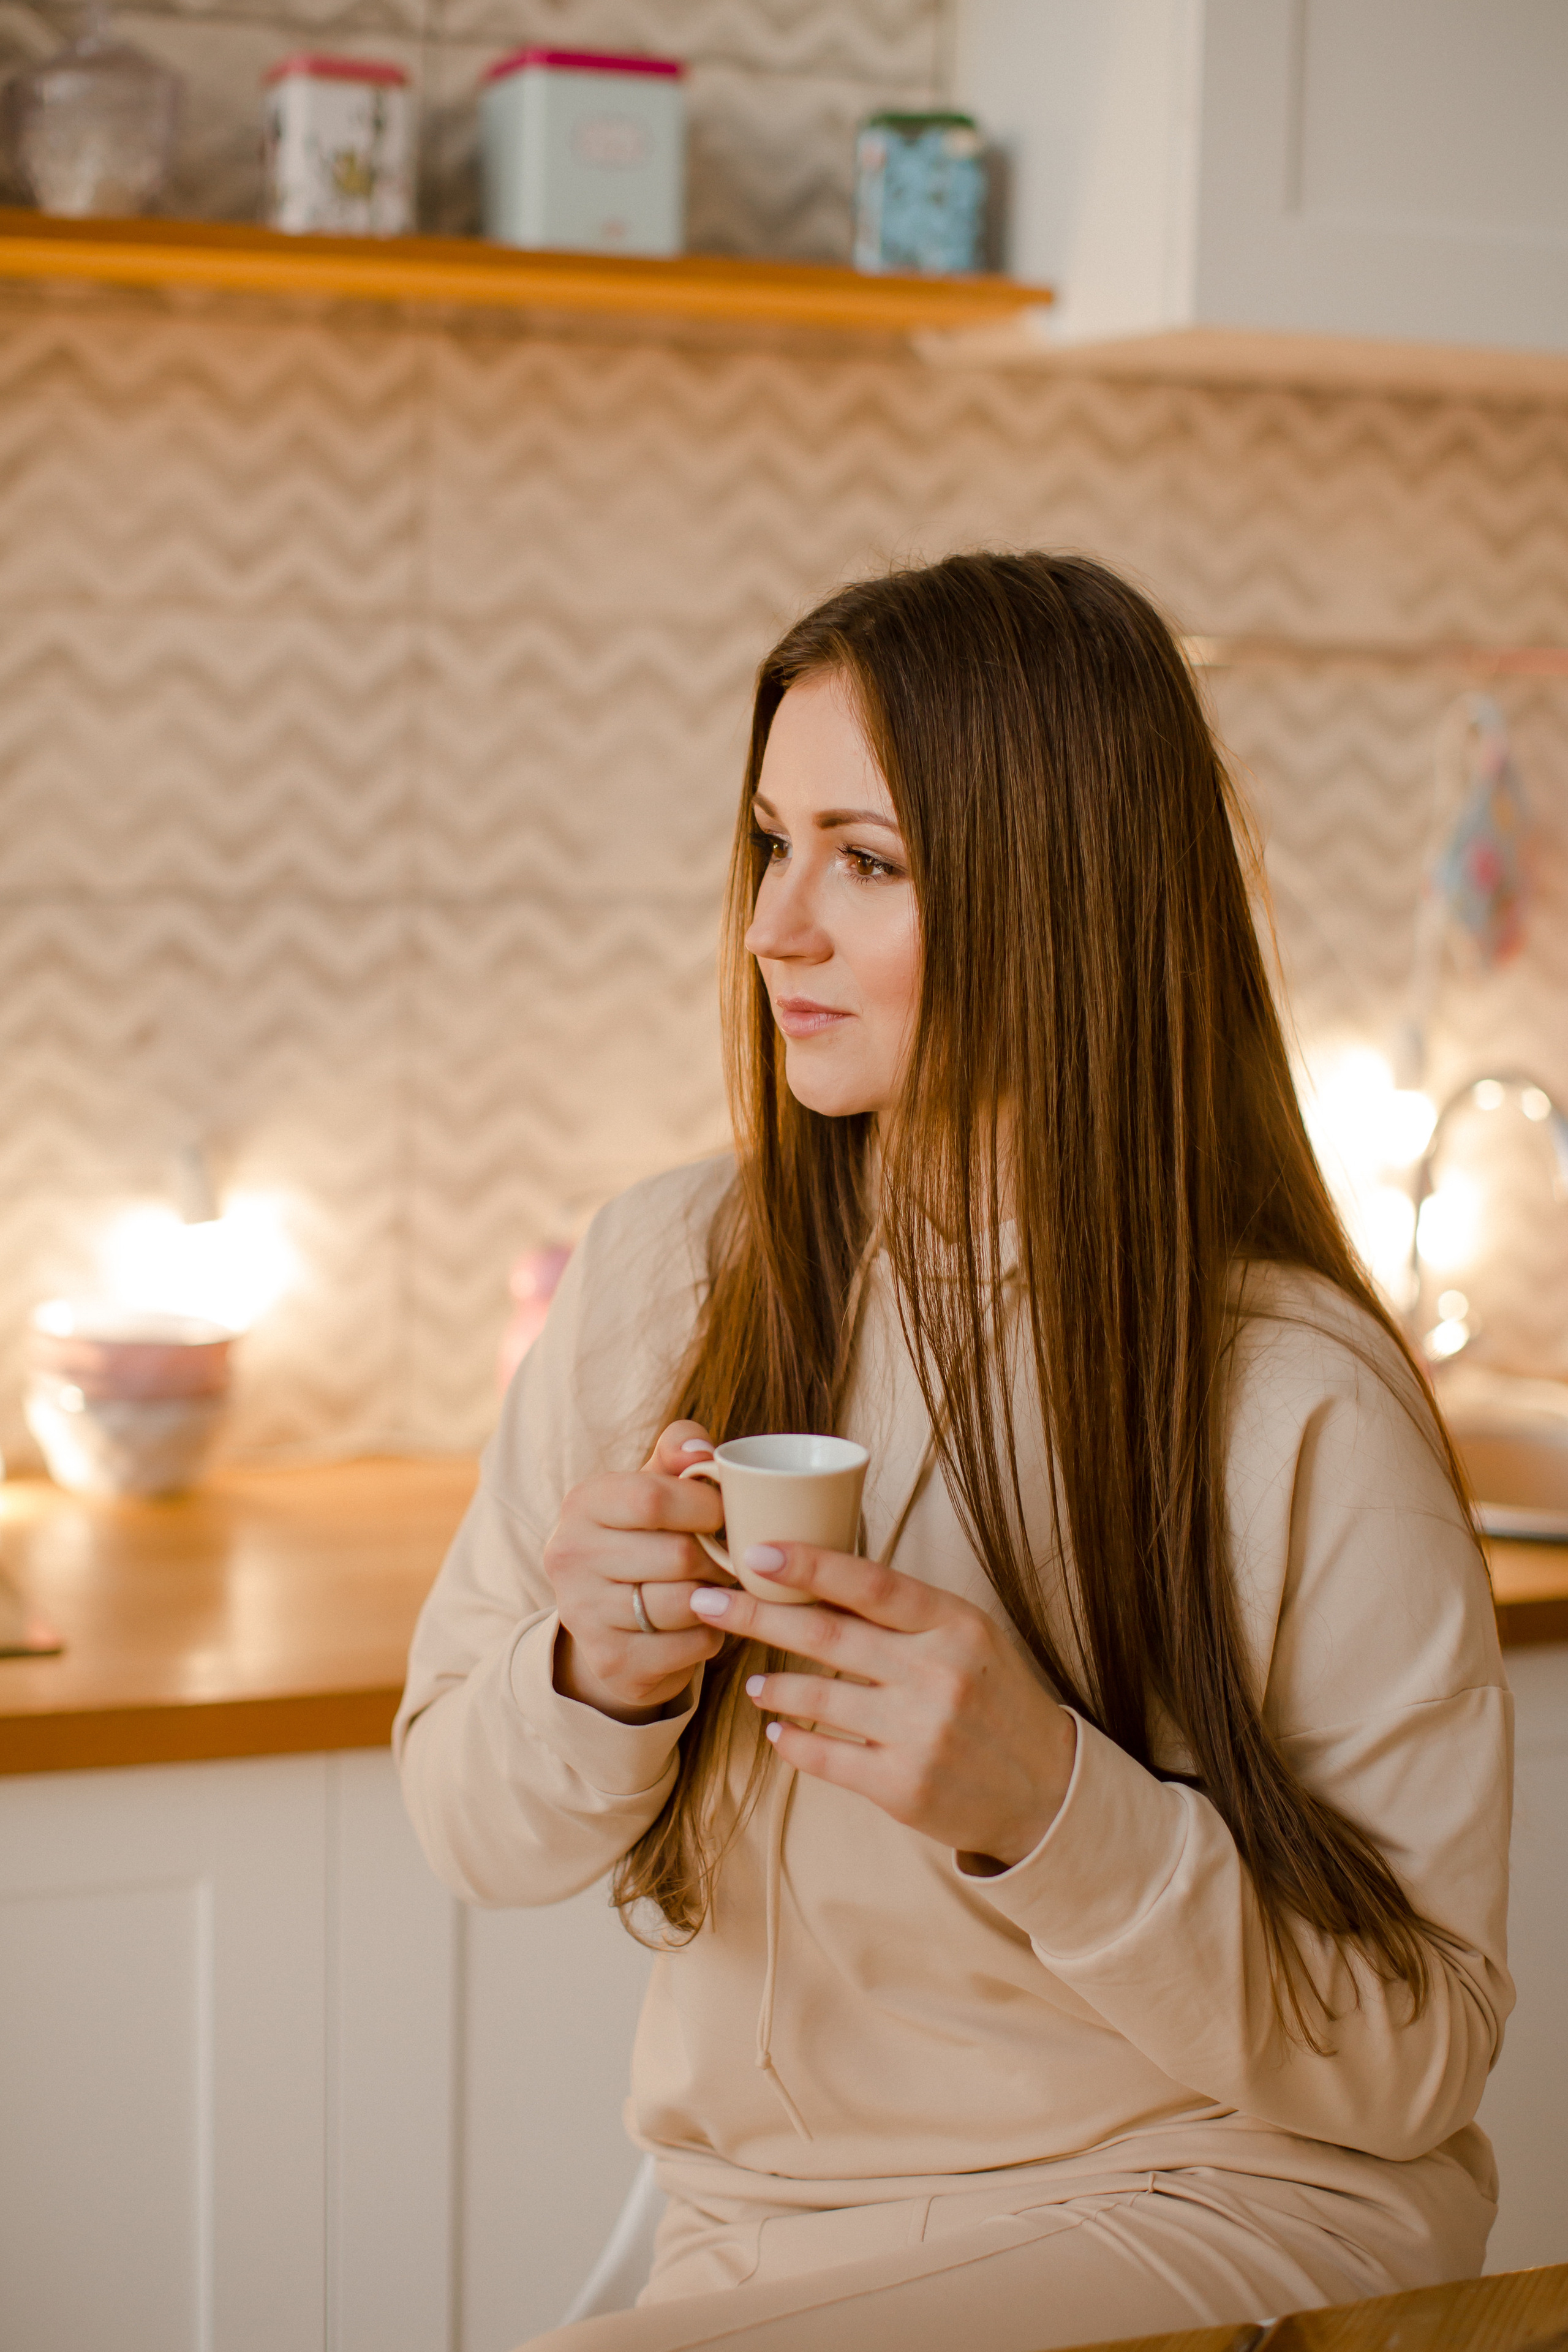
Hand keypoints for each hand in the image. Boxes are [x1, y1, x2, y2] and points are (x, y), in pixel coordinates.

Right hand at [543, 1421, 730, 1724]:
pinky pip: (690, 1646)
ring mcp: (583, 1614)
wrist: (611, 1620)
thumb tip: (702, 1452)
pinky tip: (699, 1623)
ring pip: (686, 1604)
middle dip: (718, 1558)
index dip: (705, 1506)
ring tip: (713, 1587)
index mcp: (583, 1503)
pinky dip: (710, 1635)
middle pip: (678, 1555)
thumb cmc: (647, 1536)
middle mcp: (569, 1557)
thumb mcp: (655, 1485)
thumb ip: (679, 1451)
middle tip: (727, 1558)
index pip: (653, 1499)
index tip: (724, 1514)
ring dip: (717, 1598)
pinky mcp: (610, 1662)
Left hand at [690, 1543, 1076, 1868]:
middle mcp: (938, 1674)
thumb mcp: (967, 1638)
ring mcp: (919, 1733)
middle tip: (706, 1601)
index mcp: (954, 1625)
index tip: (756, 1551)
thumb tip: (818, 1577)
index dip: (810, 1564)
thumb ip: (905, 1613)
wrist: (1046, 1789)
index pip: (871, 1584)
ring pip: (819, 1698)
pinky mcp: (904, 1787)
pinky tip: (778, 1730)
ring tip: (753, 1681)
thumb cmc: (995, 1698)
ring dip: (775, 1684)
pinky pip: (827, 1757)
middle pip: (828, 1636)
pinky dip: (793, 1741)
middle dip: (758, 1615)